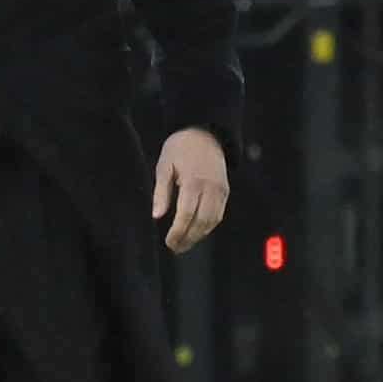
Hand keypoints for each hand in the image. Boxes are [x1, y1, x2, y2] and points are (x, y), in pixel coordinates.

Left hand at [151, 128, 228, 252]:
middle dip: (188, 238)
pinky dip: (208, 226)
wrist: (206, 133)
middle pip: (201, 222)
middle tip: (175, 248)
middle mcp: (210, 188)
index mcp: (193, 181)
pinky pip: (219, 215)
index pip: (186, 215)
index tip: (169, 242)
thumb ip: (161, 192)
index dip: (178, 232)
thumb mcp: (165, 165)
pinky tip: (197, 232)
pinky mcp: (225, 191)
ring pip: (212, 221)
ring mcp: (220, 190)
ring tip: (185, 244)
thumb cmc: (180, 148)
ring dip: (199, 236)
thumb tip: (157, 216)